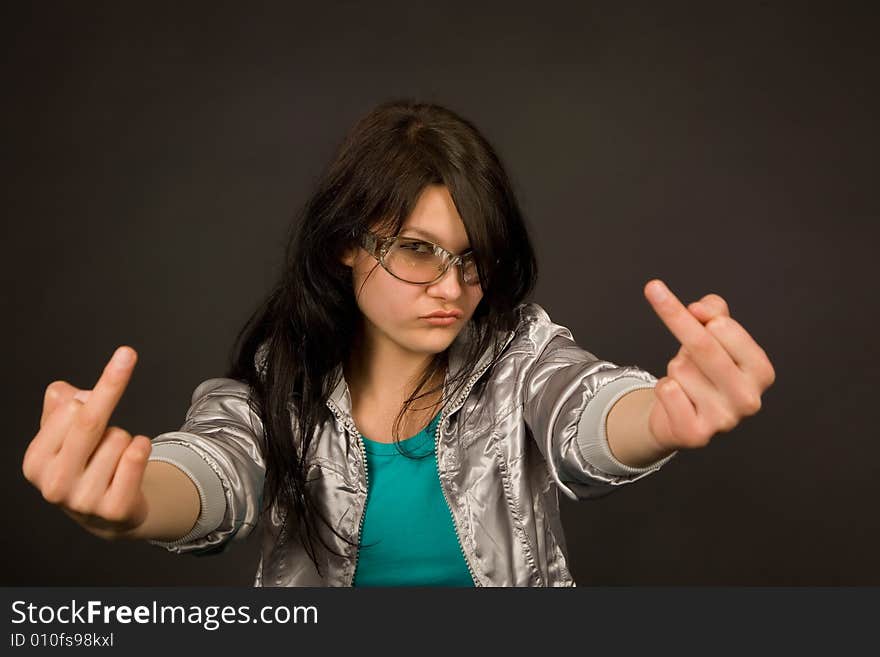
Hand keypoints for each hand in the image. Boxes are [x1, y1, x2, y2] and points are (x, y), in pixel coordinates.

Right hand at [21, 346, 152, 539]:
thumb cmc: (86, 464)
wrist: (109, 514)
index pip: (68, 409)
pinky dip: (142, 448)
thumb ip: (60, 408)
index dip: (100, 387)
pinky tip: (133, 458)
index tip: (123, 358)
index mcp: (35, 461)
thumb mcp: (65, 436)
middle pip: (89, 420)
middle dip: (112, 383)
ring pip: (120, 438)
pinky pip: (137, 457)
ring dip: (125, 440)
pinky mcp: (114, 509)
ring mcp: (83, 501)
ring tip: (115, 459)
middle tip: (128, 354)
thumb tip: (65, 392)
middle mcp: (54, 484)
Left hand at [642, 280, 775, 451]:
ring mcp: (725, 420)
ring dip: (674, 369)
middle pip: (702, 346)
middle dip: (676, 317)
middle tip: (652, 288)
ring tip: (686, 380)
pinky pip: (667, 391)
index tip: (689, 305)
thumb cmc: (700, 369)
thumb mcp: (712, 335)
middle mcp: (749, 398)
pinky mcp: (697, 434)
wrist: (679, 415)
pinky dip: (663, 388)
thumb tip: (700, 309)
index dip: (702, 314)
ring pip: (680, 370)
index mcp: (761, 371)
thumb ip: (713, 312)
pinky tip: (677, 400)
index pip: (726, 329)